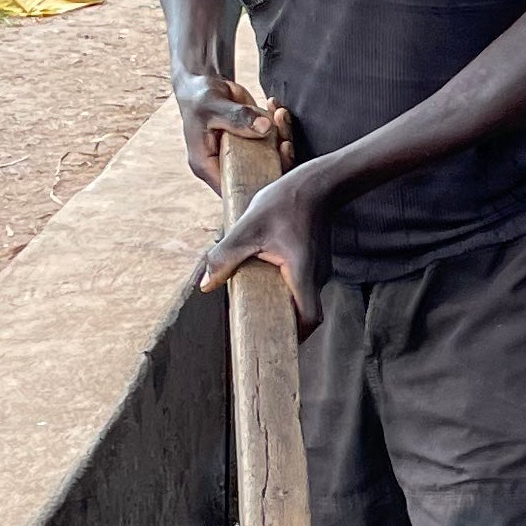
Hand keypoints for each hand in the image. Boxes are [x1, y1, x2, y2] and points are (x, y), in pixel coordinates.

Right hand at [172, 67, 290, 191]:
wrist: (204, 85)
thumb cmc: (200, 98)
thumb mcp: (213, 106)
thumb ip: (237, 117)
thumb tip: (265, 127)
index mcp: (208, 166)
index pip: (235, 191)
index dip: (258, 187)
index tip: (277, 166)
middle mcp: (227, 165)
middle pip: (260, 178)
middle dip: (279, 161)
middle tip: (285, 141)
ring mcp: (244, 154)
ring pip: (273, 159)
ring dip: (283, 137)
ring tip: (280, 115)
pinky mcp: (255, 141)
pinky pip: (275, 140)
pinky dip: (280, 124)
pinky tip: (275, 107)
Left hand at [197, 155, 332, 333]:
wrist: (317, 183)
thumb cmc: (285, 202)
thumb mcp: (248, 227)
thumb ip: (225, 257)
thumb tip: (206, 285)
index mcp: (301, 273)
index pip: (309, 318)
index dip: (295, 335)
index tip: (275, 342)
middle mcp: (316, 276)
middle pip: (304, 312)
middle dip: (282, 322)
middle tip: (256, 326)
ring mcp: (319, 269)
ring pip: (302, 297)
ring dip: (282, 303)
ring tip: (257, 301)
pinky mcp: (316, 262)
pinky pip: (302, 284)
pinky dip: (286, 289)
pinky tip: (266, 277)